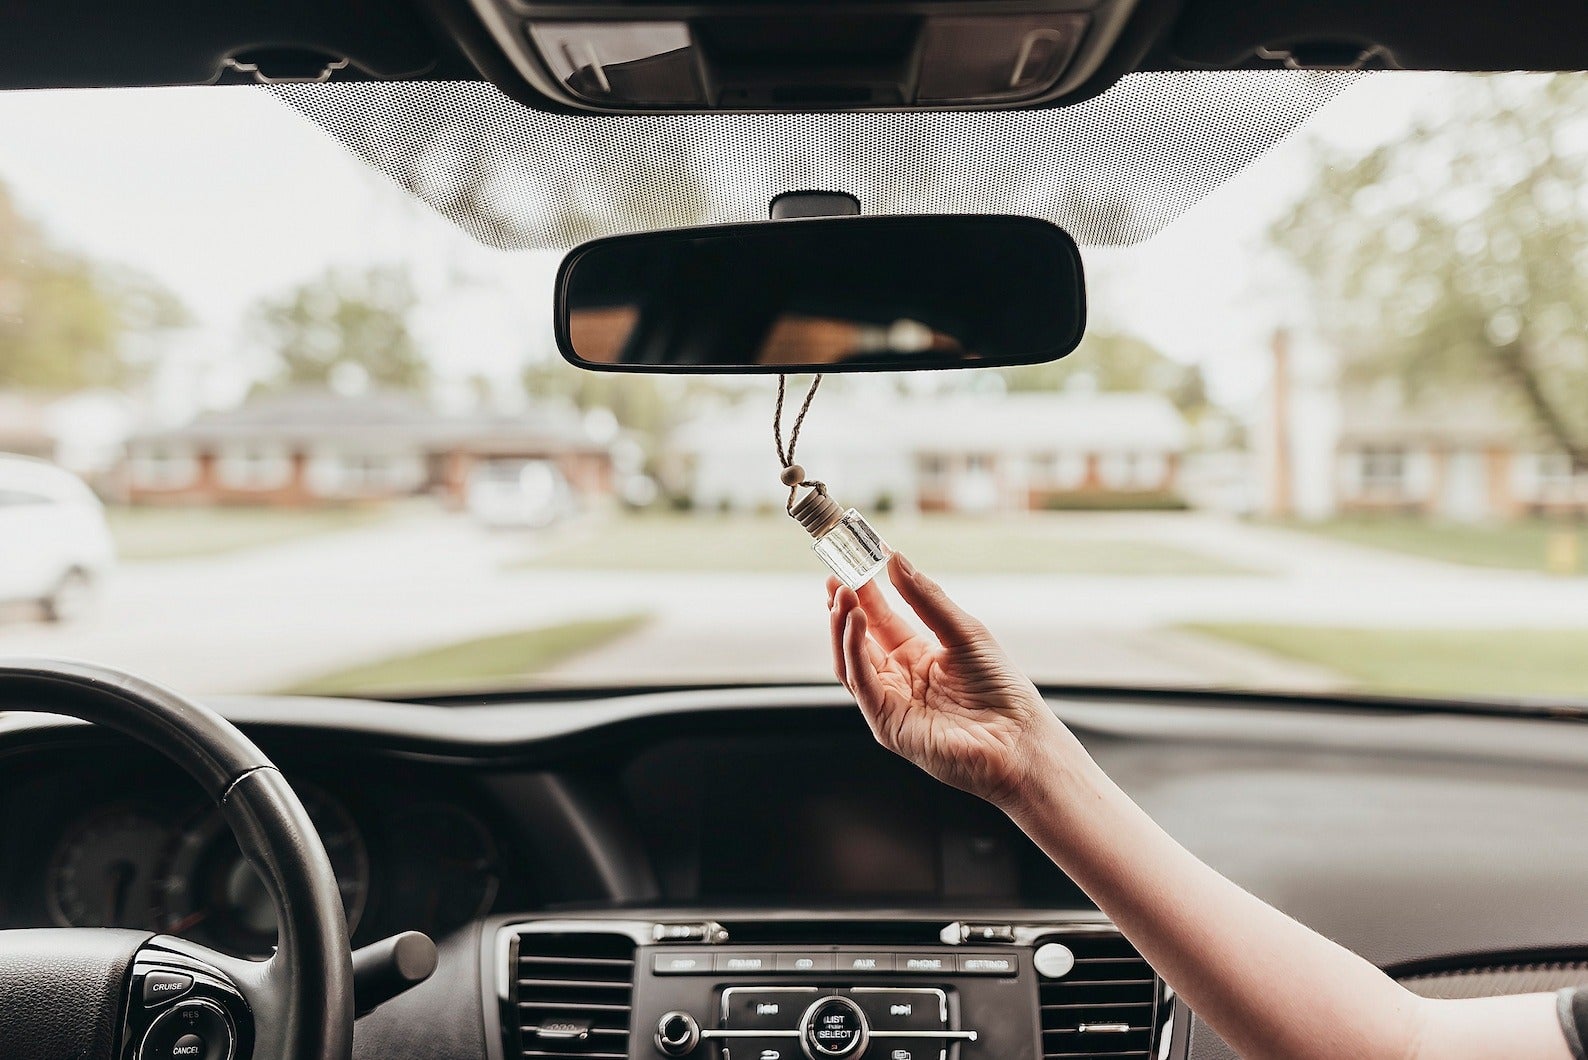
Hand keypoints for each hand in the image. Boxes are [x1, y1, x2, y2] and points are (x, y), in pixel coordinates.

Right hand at [826, 552, 1068, 812]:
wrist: (1019, 739)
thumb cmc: (1001, 689)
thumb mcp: (964, 630)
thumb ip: (926, 597)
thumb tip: (894, 558)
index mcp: (917, 656)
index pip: (879, 620)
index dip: (861, 594)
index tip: (848, 565)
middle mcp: (899, 679)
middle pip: (857, 640)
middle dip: (843, 609)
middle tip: (834, 580)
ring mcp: (891, 703)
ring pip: (850, 662)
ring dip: (842, 628)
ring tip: (842, 597)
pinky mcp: (888, 725)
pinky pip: (862, 685)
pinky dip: (854, 652)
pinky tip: (855, 623)